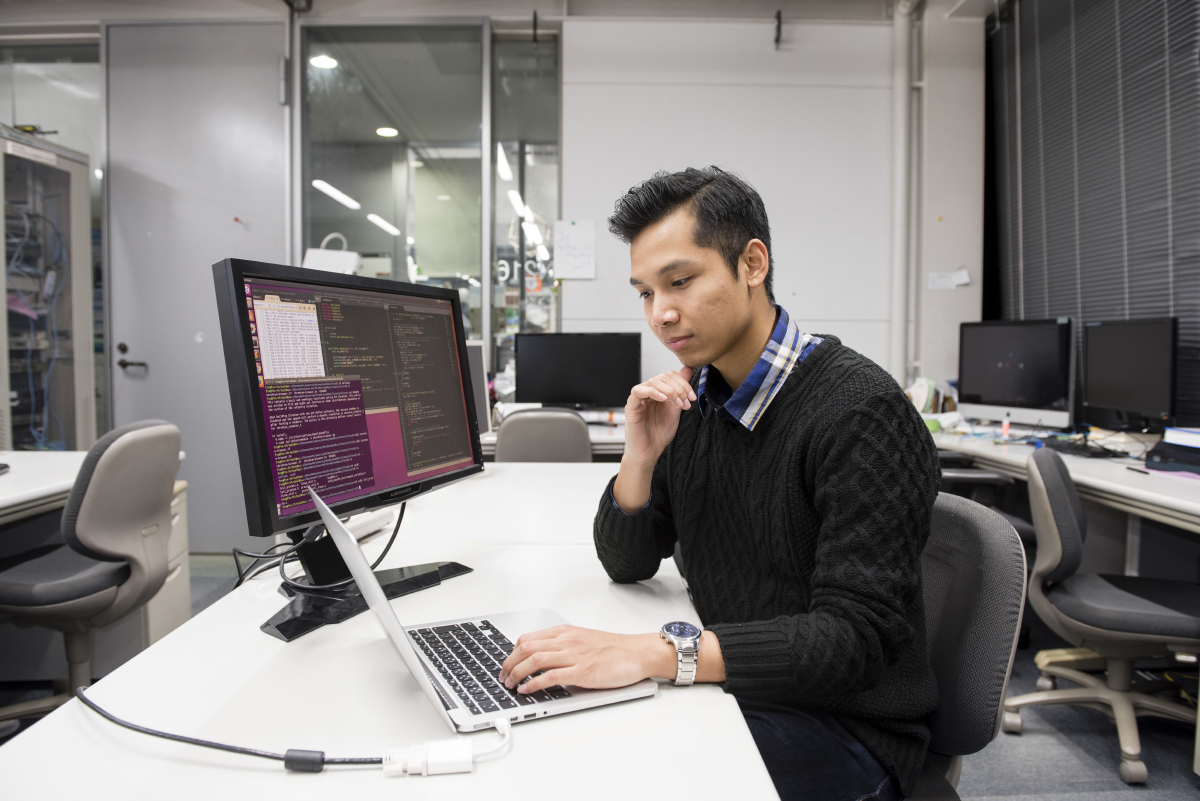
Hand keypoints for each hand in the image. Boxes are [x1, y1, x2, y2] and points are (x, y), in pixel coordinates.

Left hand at [497, 625, 672, 693]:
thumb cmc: (614, 649)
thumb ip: (563, 646)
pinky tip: (527, 689)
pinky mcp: (582, 671)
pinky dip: (534, 683)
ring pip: (534, 660)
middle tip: (503, 677)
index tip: (506, 665)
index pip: (528, 639)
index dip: (511, 653)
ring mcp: (574, 655)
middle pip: (526, 648)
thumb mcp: (583, 640)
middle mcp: (567, 641)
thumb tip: (542, 659)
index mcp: (565, 632)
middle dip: (508, 664)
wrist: (637, 653)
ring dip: (516, 673)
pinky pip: (551, 676)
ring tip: (510, 685)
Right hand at [623, 367, 696, 465]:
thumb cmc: (659, 433)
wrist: (649, 452)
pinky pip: (638, 391)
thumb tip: (689, 369)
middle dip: (679, 388)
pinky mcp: (631, 406)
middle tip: (686, 402)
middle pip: (663, 377)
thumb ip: (681, 391)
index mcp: (659, 392)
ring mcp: (639, 398)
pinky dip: (652, 392)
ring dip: (670, 391)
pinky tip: (663, 399)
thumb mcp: (676, 409)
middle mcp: (648, 393)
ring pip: (653, 381)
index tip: (692, 397)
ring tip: (677, 404)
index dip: (683, 383)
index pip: (670, 376)